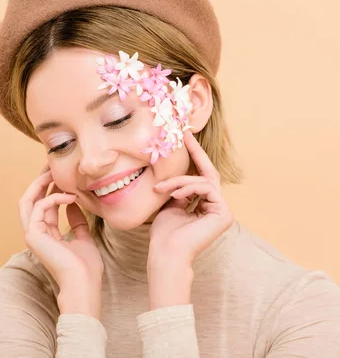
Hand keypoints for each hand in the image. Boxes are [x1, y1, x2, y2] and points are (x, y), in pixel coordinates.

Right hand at [18, 165, 103, 318]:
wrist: (83, 283)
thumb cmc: (85, 266)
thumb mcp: (83, 236)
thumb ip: (77, 220)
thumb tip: (75, 203)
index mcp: (46, 233)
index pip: (43, 203)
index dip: (51, 187)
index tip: (62, 174)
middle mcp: (36, 232)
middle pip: (30, 198)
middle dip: (40, 180)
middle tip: (51, 165)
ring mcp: (32, 234)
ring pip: (27, 200)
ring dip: (40, 184)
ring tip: (54, 173)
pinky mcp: (33, 235)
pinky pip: (39, 207)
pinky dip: (53, 198)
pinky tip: (70, 196)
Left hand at [147, 132, 233, 308]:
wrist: (166, 252)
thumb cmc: (164, 234)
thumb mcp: (169, 204)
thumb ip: (177, 189)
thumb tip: (176, 173)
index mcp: (204, 205)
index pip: (200, 177)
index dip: (195, 157)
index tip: (184, 138)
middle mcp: (216, 207)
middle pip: (207, 174)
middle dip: (196, 153)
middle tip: (184, 135)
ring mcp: (223, 211)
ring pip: (203, 181)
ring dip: (180, 181)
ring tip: (162, 188)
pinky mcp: (224, 214)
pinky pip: (207, 189)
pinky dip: (189, 188)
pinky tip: (175, 195)